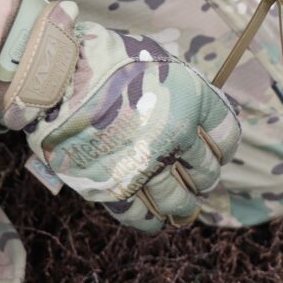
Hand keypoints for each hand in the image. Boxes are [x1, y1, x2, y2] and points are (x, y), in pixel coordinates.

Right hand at [0, 0, 240, 231]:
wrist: (56, 74)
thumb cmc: (108, 60)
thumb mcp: (159, 60)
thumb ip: (182, 88)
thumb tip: (198, 112)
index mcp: (192, 100)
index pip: (226, 135)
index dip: (224, 147)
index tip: (219, 152)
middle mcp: (175, 135)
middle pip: (205, 170)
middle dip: (204, 176)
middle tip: (200, 179)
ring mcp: (144, 164)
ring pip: (177, 199)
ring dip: (183, 205)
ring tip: (183, 207)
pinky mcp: (111, 185)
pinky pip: (138, 215)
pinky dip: (149, 221)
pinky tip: (154, 222)